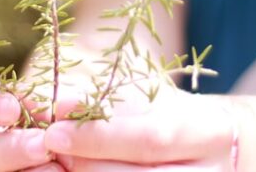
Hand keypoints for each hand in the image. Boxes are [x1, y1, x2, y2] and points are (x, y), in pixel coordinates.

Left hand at [43, 90, 236, 171]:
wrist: (209, 148)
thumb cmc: (168, 111)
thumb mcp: (145, 92)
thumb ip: (101, 93)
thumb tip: (48, 101)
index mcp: (208, 132)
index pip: (149, 139)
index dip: (98, 136)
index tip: (54, 124)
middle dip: (85, 163)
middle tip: (45, 147)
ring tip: (53, 163)